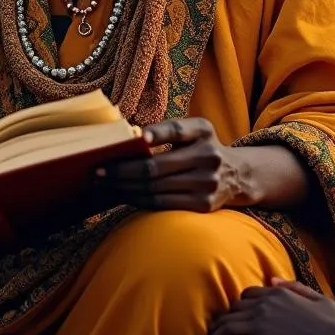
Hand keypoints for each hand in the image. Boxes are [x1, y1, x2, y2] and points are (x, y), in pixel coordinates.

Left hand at [95, 117, 237, 212]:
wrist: (236, 175)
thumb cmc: (203, 146)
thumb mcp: (196, 129)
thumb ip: (170, 129)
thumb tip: (132, 136)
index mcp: (203, 133)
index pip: (176, 130)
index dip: (157, 134)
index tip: (137, 136)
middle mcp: (207, 158)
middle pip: (155, 168)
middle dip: (122, 170)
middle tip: (98, 170)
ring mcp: (206, 184)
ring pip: (154, 189)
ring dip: (124, 188)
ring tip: (104, 183)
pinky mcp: (202, 205)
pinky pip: (162, 204)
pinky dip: (139, 199)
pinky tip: (123, 194)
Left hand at [209, 280, 334, 334]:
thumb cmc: (333, 323)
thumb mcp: (316, 296)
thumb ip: (293, 286)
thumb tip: (272, 280)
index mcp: (277, 293)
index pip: (247, 294)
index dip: (239, 304)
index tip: (236, 313)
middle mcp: (265, 305)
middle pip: (234, 308)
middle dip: (225, 317)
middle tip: (218, 326)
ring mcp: (262, 324)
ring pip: (230, 324)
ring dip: (219, 331)